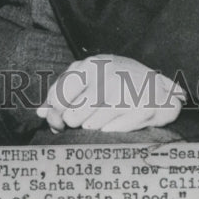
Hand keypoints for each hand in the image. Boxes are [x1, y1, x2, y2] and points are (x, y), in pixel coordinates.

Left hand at [37, 54, 184, 133]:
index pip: (59, 95)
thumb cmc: (116, 82)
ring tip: (104, 120)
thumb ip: (63, 92)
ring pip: (91, 126)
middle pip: (73, 116)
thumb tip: (40, 113)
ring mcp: (125, 92)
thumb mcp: (89, 78)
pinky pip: (112, 132)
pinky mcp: (142, 108)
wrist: (158, 88)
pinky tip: (117, 124)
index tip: (60, 120)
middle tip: (86, 121)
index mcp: (90, 65)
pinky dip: (111, 132)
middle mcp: (106, 75)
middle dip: (76, 124)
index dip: (55, 113)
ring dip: (94, 128)